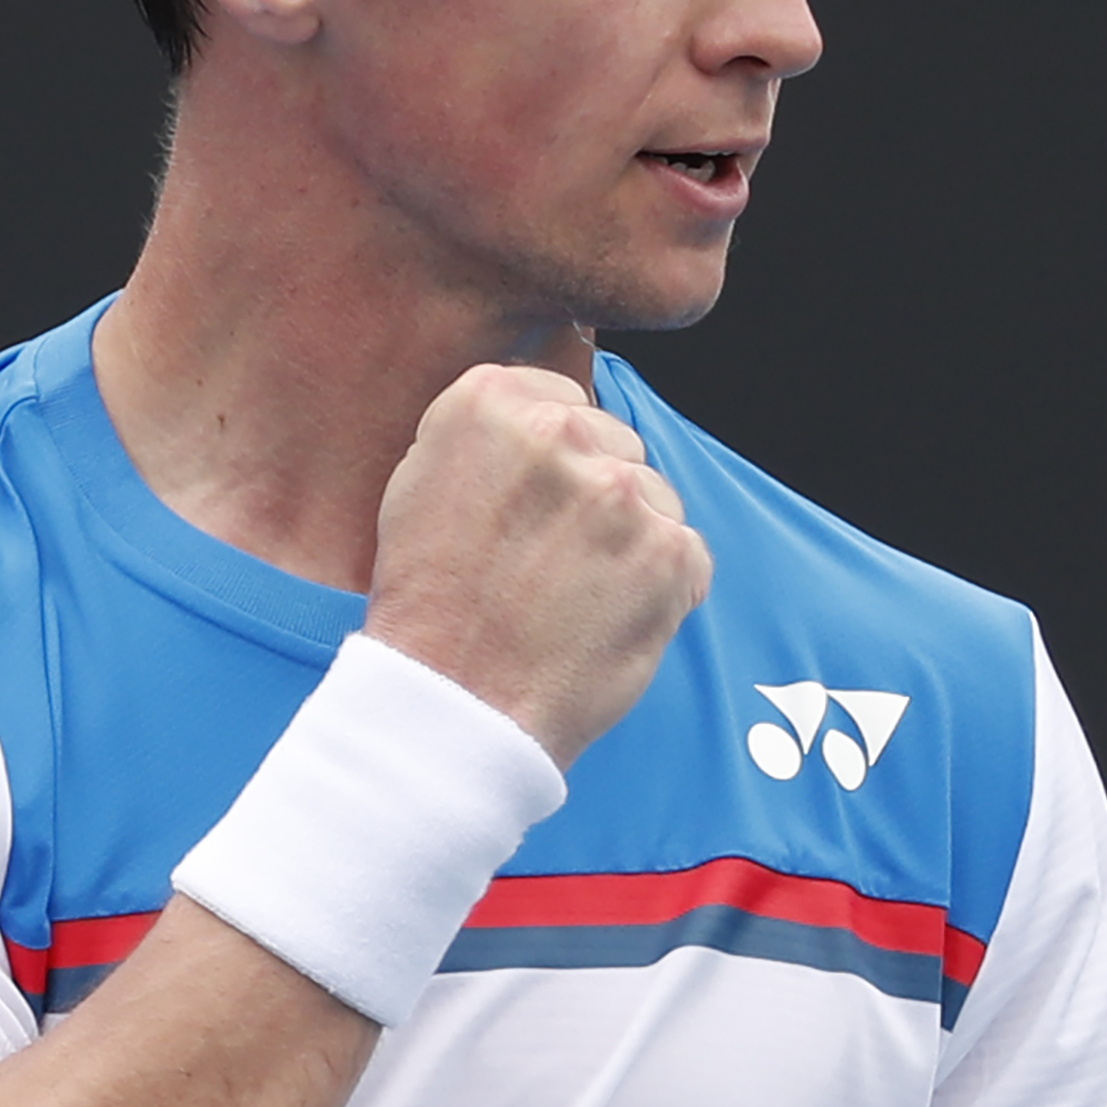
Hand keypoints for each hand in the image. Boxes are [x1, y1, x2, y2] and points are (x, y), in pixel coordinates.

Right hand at [361, 364, 711, 767]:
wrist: (455, 708)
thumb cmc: (429, 609)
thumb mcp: (419, 487)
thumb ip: (485, 436)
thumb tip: (543, 413)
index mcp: (489, 400)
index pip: (559, 399)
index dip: (551, 461)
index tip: (531, 506)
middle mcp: (560, 430)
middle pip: (614, 443)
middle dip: (594, 495)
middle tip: (547, 561)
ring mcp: (621, 490)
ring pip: (654, 497)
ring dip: (631, 541)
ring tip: (573, 599)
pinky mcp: (670, 550)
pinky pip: (687, 554)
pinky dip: (662, 590)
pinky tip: (608, 621)